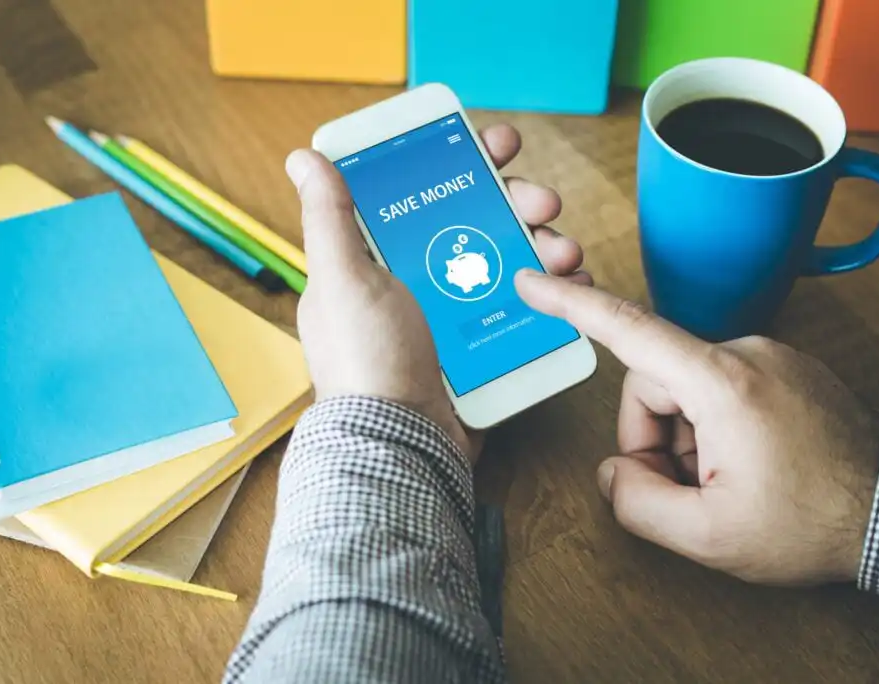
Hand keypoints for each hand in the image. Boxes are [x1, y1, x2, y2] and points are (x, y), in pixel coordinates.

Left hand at [287, 124, 590, 463]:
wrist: (404, 444)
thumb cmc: (367, 361)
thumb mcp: (343, 280)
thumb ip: (329, 218)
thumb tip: (305, 158)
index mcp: (378, 261)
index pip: (424, 193)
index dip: (463, 163)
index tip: (496, 147)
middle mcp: (417, 282)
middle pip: (477, 222)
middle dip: (516, 202)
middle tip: (543, 199)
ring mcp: (453, 315)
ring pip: (508, 261)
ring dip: (542, 244)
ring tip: (564, 250)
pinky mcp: (483, 346)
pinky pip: (523, 307)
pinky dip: (551, 292)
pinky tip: (572, 282)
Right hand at [515, 271, 878, 584]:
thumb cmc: (814, 525)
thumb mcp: (710, 536)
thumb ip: (638, 503)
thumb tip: (613, 471)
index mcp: (721, 382)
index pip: (629, 330)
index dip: (571, 306)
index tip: (531, 282)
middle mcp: (746, 353)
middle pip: (653, 381)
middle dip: (654, 439)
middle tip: (686, 491)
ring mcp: (770, 357)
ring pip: (686, 389)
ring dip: (687, 439)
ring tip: (724, 485)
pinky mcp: (785, 369)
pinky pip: (721, 389)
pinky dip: (715, 429)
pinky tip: (747, 467)